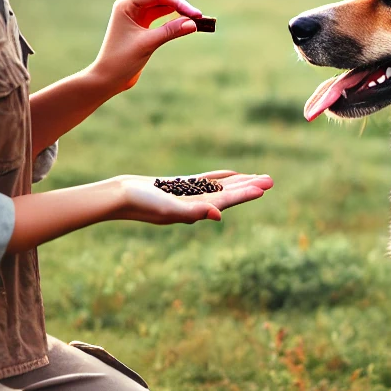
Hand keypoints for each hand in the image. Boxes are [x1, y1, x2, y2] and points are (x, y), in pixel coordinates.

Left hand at [91, 0, 201, 95]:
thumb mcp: (147, 43)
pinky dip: (173, 23)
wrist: (107, 79)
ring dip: (178, 14)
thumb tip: (193, 23)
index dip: (177, 1)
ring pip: (162, 10)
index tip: (193, 13)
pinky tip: (185, 26)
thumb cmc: (121, 60)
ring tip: (195, 21)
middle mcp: (130, 8)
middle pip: (160, 0)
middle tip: (198, 17)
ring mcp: (136, 19)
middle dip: (179, 7)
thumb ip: (170, 31)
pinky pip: (161, 21)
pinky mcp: (141, 30)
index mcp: (126, 6)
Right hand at [106, 170, 273, 223]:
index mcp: (195, 210)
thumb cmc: (142, 205)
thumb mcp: (168, 209)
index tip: (263, 187)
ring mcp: (188, 195)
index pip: (226, 201)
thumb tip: (217, 215)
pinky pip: (206, 180)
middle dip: (249, 187)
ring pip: (220, 187)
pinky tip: (230, 174)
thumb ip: (192, 212)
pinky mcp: (180, 186)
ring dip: (239, 182)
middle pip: (228, 195)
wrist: (119, 197)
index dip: (244, 194)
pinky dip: (220, 177)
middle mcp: (195, 204)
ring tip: (257, 177)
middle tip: (270, 180)